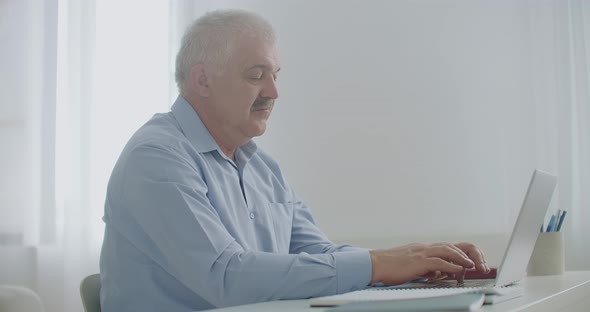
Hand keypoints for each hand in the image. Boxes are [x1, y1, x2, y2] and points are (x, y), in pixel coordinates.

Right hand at [368, 242, 489, 285]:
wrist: (374, 264)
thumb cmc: (390, 266)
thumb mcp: (413, 266)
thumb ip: (428, 267)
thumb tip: (441, 273)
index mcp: (425, 249)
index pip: (450, 246)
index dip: (465, 253)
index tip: (474, 262)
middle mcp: (426, 248)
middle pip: (454, 245)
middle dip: (470, 253)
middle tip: (481, 262)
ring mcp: (422, 253)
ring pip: (448, 250)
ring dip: (464, 257)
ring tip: (474, 264)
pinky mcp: (418, 261)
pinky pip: (439, 262)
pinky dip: (451, 265)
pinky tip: (458, 270)